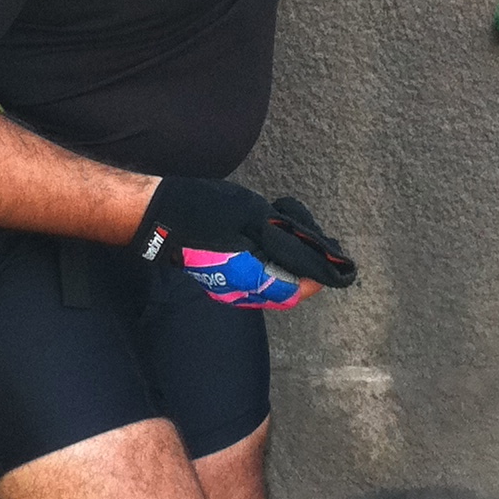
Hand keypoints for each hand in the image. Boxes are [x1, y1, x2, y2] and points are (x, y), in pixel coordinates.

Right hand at [127, 177, 357, 299]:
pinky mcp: (224, 274)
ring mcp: (230, 285)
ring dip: (291, 262)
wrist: (161, 212)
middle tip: (321, 243)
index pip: (298, 288)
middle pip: (288, 289)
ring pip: (274, 282)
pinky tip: (273, 236)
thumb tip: (322, 253)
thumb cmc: (208, 209)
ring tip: (296, 234)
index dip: (321, 275)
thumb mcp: (256, 217)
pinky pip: (258, 275)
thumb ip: (290, 239)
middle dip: (308, 268)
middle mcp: (241, 289)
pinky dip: (273, 259)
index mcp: (250, 278)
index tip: (337, 258)